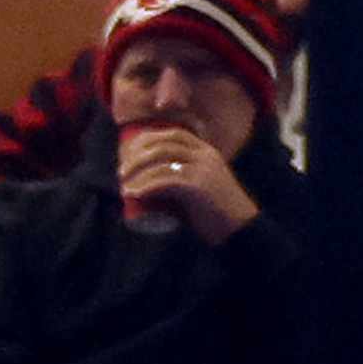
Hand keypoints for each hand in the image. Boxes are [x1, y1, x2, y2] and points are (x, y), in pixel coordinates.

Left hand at [118, 125, 258, 244]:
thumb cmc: (213, 209)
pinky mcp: (199, 185)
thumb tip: (145, 174)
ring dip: (137, 172)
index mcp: (206, 150)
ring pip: (161, 161)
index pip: (172, 134)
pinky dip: (145, 186)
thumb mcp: (199, 183)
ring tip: (124, 186)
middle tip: (122, 172)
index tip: (128, 153)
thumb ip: (180, 174)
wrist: (240, 229)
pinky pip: (165, 180)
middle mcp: (205, 155)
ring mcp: (203, 169)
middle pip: (162, 145)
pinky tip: (133, 193)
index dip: (147, 139)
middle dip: (137, 156)